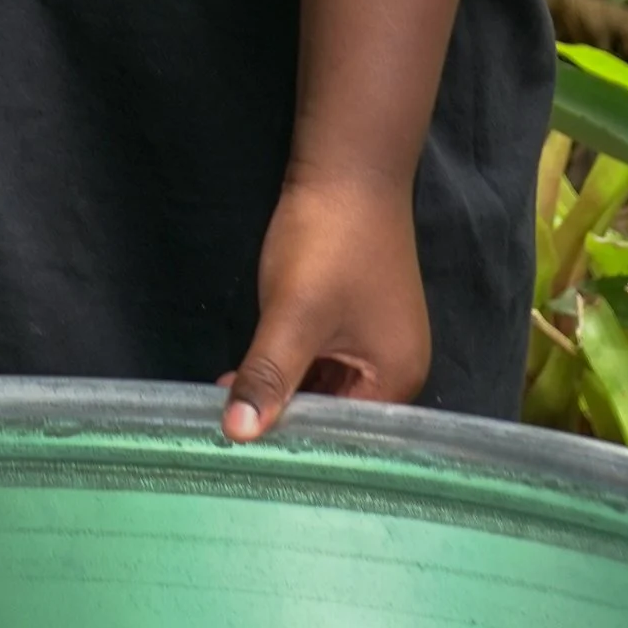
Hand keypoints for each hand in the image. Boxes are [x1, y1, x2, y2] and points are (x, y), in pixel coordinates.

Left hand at [219, 165, 430, 441]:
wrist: (346, 163)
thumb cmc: (329, 242)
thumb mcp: (292, 315)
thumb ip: (268, 376)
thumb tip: (236, 435)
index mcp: (397, 378)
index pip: (346, 436)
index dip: (298, 446)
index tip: (250, 463)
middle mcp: (395, 366)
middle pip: (337, 413)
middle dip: (287, 421)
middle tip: (231, 441)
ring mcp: (376, 337)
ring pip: (325, 385)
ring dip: (284, 393)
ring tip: (230, 415)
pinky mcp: (355, 314)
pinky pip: (322, 358)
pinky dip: (290, 367)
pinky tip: (248, 377)